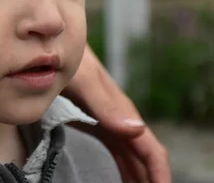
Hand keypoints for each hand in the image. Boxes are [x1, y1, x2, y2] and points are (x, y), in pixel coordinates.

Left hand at [62, 44, 170, 182]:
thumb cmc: (70, 59)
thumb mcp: (85, 82)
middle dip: (152, 181)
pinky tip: (124, 180)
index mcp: (124, 113)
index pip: (152, 152)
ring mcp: (111, 121)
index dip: (160, 177)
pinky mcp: (98, 121)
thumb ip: (107, 106)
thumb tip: (138, 131)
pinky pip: (119, 151)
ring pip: (134, 158)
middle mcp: (123, 119)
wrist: (54, 44)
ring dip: (140, 178)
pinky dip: (125, 169)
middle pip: (146, 159)